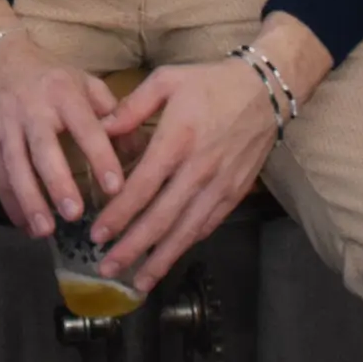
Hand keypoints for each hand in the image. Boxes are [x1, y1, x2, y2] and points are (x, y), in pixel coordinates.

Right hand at [0, 7, 124, 237]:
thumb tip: (140, 149)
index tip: (115, 188)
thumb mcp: (84, 82)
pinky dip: (9, 201)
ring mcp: (6, 125)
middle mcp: (33, 109)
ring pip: (15, 165)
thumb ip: (113, 113)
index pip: (85, 127)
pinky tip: (24, 224)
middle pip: (44, 149)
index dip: (101, 156)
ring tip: (44, 231)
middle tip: (74, 214)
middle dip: (58, 183)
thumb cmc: (49, 76)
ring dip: (29, 200)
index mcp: (64, 93)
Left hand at [91, 18, 326, 291]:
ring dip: (161, 258)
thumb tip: (101, 129)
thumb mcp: (166, 80)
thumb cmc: (210, 83)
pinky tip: (170, 258)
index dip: (119, 214)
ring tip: (138, 281)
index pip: (142, 187)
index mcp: (178, 140)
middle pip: (162, 218)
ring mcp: (219, 185)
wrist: (265, 92)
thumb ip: (132, 106)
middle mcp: (199, 169)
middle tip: (107, 267)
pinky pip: (207, 226)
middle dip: (133, 247)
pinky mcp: (234, 193)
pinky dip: (187, 245)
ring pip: (186, 231)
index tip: (98, 233)